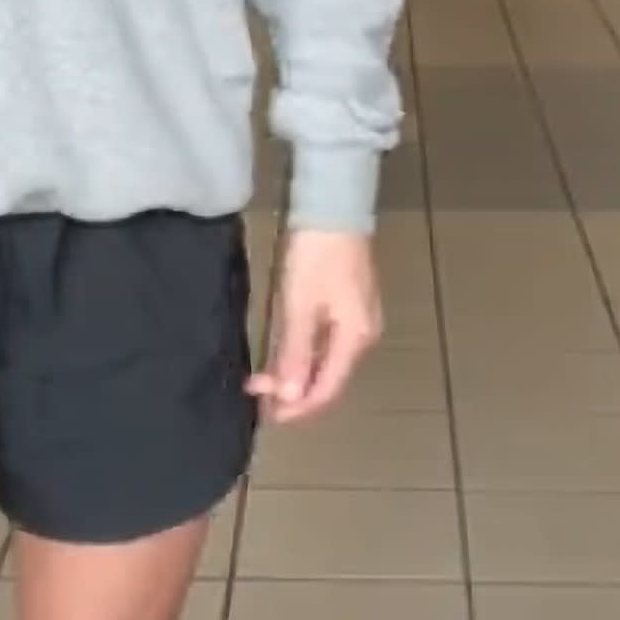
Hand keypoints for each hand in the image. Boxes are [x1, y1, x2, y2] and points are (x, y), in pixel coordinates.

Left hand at [248, 229, 381, 424]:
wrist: (333, 205)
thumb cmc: (315, 255)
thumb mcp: (299, 305)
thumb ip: (296, 353)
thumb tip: (291, 398)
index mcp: (354, 339)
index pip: (327, 390)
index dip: (297, 409)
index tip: (266, 415)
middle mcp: (362, 335)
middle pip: (328, 377)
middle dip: (294, 391)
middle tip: (258, 393)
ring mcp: (357, 317)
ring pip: (326, 359)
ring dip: (296, 371)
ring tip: (264, 376)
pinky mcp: (347, 301)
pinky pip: (325, 339)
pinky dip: (304, 350)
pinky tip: (283, 349)